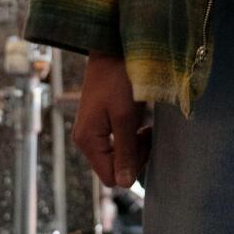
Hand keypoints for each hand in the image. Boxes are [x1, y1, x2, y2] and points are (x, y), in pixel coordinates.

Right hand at [72, 52, 148, 187]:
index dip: (131, 167)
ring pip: (116, 155)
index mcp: (88, 141)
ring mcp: (91, 132)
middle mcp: (85, 140)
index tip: (145, 142)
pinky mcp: (99, 123)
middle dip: (134, 155)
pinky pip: (116, 143)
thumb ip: (125, 151)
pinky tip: (138, 123)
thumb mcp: (125, 116)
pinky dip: (130, 137)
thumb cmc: (119, 80)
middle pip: (113, 167)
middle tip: (147, 133)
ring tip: (144, 126)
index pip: (110, 177)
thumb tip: (124, 184)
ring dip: (134, 146)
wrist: (112, 49)